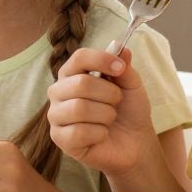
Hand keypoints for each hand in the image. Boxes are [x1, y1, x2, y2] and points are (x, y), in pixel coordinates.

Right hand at [46, 47, 156, 177]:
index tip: (120, 68)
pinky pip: (79, 132)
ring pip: (79, 108)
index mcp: (72, 74)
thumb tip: (121, 48)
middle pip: (81, 83)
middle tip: (116, 102)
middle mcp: (59, 91)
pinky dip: (99, 133)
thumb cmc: (128, 111)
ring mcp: (56, 115)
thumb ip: (124, 67)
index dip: (101, 60)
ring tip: (109, 119)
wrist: (134, 143)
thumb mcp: (131, 85)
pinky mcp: (59, 138)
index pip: (79, 57)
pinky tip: (102, 134)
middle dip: (109, 94)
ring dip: (105, 114)